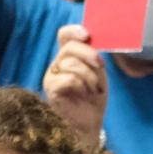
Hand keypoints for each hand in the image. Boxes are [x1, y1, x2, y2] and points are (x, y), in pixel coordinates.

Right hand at [42, 24, 108, 149]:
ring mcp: (51, 77)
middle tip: (101, 65)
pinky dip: (82, 85)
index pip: (64, 35)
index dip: (74, 30)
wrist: (89, 123)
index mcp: (68, 56)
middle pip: (69, 48)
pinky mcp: (51, 90)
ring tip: (94, 88)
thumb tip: (96, 40)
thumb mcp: (98, 71)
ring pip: (71, 64)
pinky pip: (68, 79)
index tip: (87, 35)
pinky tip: (85, 94)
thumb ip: (94, 55)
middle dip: (89, 54)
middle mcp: (57, 64)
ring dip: (90, 76)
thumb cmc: (93, 97)